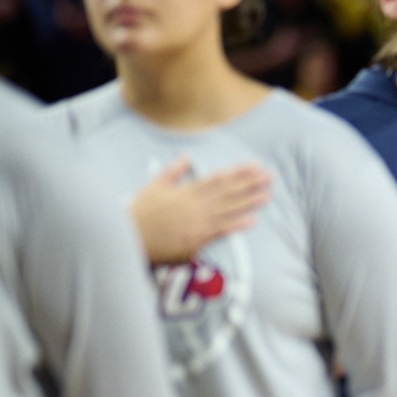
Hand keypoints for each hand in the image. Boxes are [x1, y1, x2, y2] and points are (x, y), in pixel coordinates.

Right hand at [131, 158, 270, 263]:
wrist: (127, 234)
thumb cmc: (138, 212)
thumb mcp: (154, 186)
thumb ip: (172, 172)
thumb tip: (185, 158)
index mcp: (187, 191)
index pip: (218, 179)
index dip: (238, 173)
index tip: (253, 167)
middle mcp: (195, 204)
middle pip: (228, 192)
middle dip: (250, 184)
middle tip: (269, 177)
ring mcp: (196, 221)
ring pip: (228, 210)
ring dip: (248, 203)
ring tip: (266, 196)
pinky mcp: (194, 239)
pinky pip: (218, 231)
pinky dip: (235, 226)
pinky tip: (251, 221)